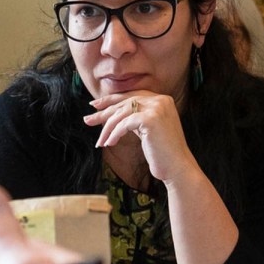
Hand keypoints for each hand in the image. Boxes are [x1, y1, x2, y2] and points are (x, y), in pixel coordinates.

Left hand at [83, 91, 197, 184]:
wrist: (177, 167)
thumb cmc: (161, 152)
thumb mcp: (146, 129)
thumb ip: (134, 118)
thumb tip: (109, 114)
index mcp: (162, 100)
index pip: (131, 96)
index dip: (111, 100)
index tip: (94, 105)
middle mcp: (161, 100)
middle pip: (124, 103)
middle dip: (103, 112)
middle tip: (87, 120)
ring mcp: (157, 108)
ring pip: (121, 113)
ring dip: (107, 129)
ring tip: (100, 142)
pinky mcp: (151, 119)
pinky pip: (124, 124)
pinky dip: (114, 134)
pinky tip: (109, 144)